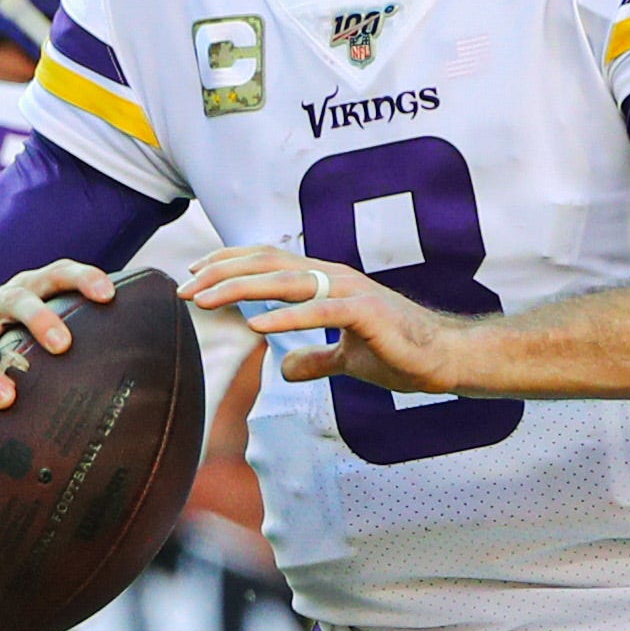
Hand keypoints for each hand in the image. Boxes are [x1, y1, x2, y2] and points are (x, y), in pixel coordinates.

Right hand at [0, 259, 114, 426]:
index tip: (108, 295)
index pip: (58, 273)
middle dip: (40, 319)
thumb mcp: (43, 328)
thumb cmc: (18, 340)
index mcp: (30, 288)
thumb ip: (81, 337)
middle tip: (63, 345)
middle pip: (19, 300)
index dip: (83, 278)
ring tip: (5, 399)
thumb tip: (142, 371)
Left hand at [179, 246, 469, 393]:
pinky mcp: (368, 315)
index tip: (193, 272)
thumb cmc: (401, 352)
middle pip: (269, 264)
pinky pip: (322, 312)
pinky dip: (287, 318)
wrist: (447, 358)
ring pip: (288, 281)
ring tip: (204, 300)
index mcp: (328, 282)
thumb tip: (285, 369)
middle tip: (183, 287)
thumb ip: (316, 359)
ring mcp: (352, 293)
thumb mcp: (347, 359)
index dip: (229, 263)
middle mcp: (335, 278)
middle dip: (221, 273)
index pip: (269, 261)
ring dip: (241, 289)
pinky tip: (258, 327)